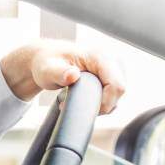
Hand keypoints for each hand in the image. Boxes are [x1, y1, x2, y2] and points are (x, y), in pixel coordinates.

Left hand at [0, 39, 125, 113]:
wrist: (45, 59)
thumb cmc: (46, 63)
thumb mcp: (47, 69)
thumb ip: (58, 73)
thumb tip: (73, 75)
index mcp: (99, 56)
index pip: (117, 85)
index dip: (104, 102)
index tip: (82, 108)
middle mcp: (111, 60)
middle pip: (118, 91)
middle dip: (99, 104)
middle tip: (72, 103)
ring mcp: (113, 68)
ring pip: (116, 95)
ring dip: (98, 103)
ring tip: (74, 99)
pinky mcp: (110, 76)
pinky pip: (112, 95)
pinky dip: (99, 101)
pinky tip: (81, 99)